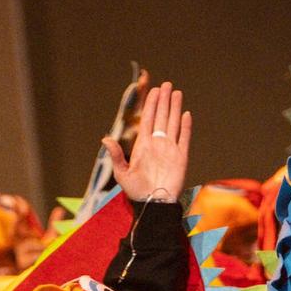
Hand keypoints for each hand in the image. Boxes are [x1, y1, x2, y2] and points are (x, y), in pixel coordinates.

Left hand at [102, 81, 191, 202]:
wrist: (153, 205)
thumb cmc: (136, 192)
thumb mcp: (122, 174)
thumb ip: (116, 156)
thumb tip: (105, 139)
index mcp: (143, 145)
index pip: (149, 120)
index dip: (151, 105)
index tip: (154, 91)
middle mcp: (157, 144)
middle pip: (162, 117)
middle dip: (164, 100)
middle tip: (166, 85)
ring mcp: (170, 149)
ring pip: (173, 123)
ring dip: (175, 108)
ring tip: (176, 92)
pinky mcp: (181, 157)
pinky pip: (184, 138)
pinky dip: (185, 126)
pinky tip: (186, 114)